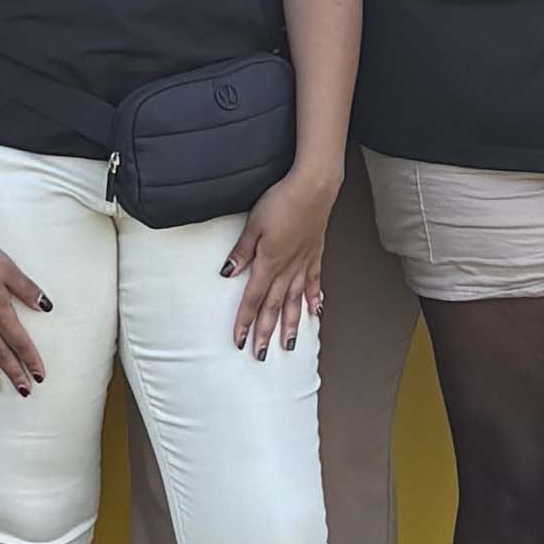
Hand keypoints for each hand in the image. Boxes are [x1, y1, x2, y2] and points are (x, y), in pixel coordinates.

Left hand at [223, 167, 335, 356]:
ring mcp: (303, 264)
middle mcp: (287, 269)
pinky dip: (314, 299)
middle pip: (274, 307)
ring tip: (289, 346)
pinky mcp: (315, 255)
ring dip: (291, 325)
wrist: (314, 188)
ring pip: (295, 301)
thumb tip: (227, 273)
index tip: (240, 341)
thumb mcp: (254, 224)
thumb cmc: (282, 201)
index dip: (245, 322)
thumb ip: (242, 251)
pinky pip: (314, 283)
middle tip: (261, 355)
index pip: (253, 299)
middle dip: (266, 333)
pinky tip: (316, 312)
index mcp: (269, 263)